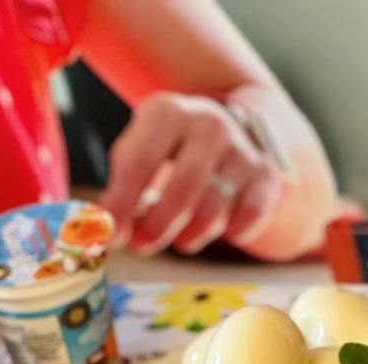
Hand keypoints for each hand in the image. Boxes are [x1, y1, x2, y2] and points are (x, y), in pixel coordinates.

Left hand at [99, 92, 285, 255]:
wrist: (232, 126)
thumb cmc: (171, 149)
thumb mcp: (138, 155)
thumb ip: (118, 194)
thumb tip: (101, 233)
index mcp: (167, 113)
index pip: (139, 163)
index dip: (122, 205)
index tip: (111, 237)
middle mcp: (208, 124)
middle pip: (182, 187)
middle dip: (159, 225)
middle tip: (141, 246)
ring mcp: (241, 148)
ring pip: (214, 208)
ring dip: (191, 235)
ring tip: (181, 240)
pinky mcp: (266, 173)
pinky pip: (251, 214)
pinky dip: (236, 231)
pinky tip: (226, 231)